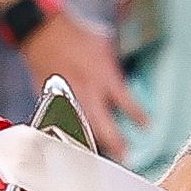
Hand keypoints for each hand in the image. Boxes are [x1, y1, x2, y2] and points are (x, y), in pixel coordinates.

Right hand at [18, 10, 145, 149]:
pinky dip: (71, 133)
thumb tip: (124, 80)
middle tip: (126, 156)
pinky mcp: (51, 101)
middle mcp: (86, 91)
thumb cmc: (75, 35)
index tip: (147, 126)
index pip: (126, 102)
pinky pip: (63, 122)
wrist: (43, 32)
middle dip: (116, 143)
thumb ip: (114, 67)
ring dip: (94, 144)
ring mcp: (67, 98)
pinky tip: (78, 142)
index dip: (138, 116)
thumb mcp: (104, 45)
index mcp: (102, 75)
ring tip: (103, 158)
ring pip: (82, 129)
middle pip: (103, 126)